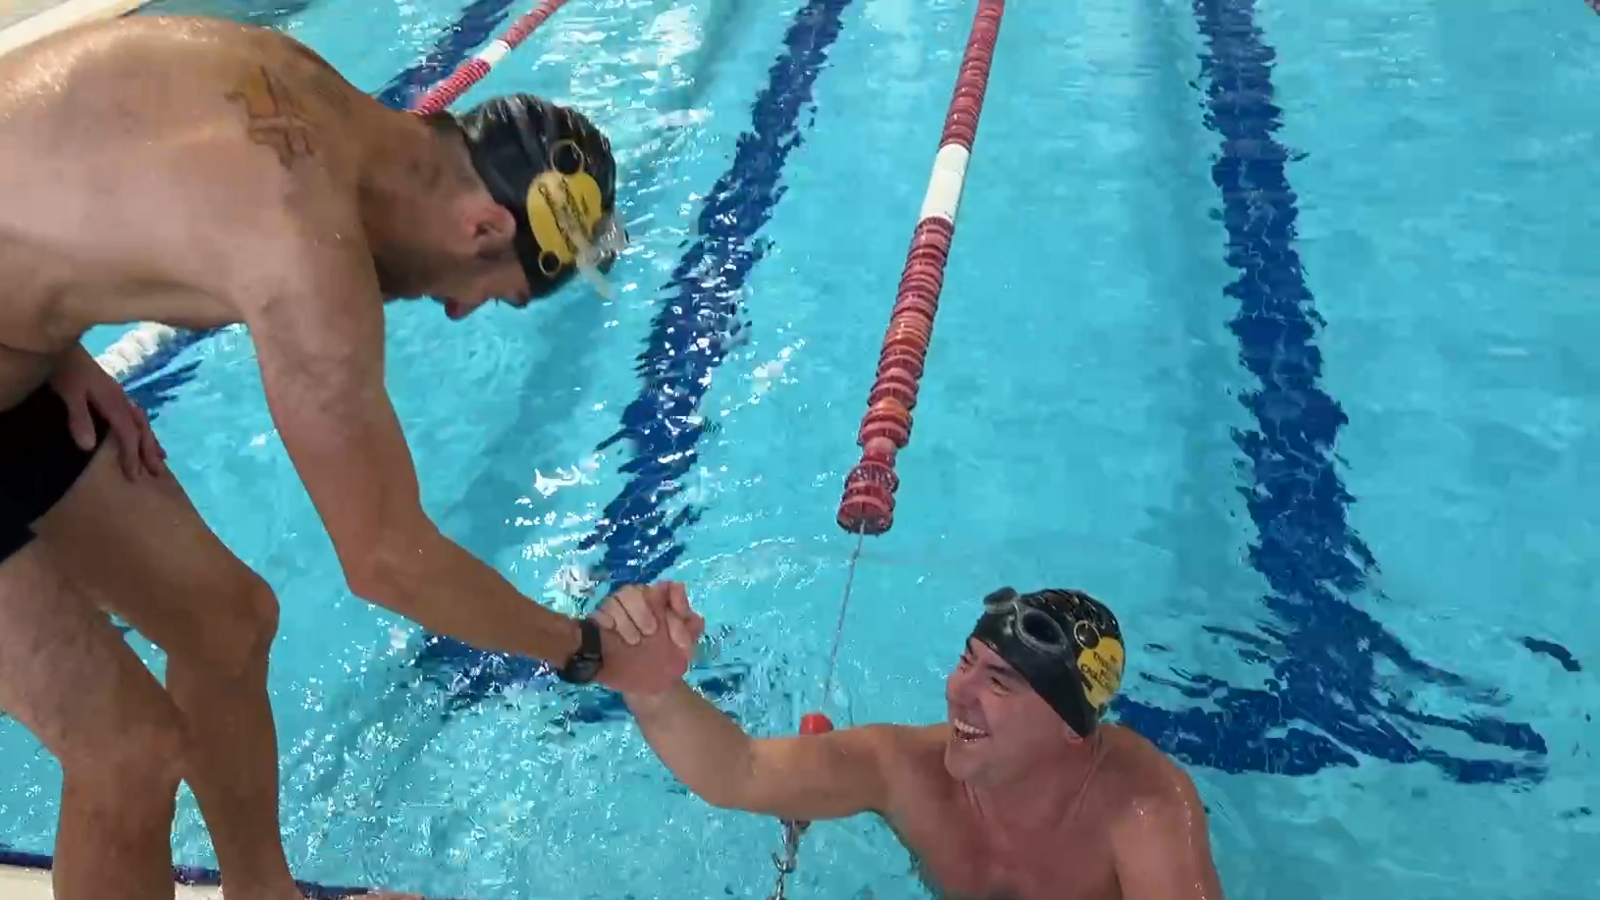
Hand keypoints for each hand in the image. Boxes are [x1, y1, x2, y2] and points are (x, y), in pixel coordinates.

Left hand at [48, 346, 166, 479]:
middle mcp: (122, 399)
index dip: (131, 455)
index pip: (128, 433)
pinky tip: (142, 431)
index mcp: (113, 401)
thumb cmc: (65, 369)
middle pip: (141, 428)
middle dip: (149, 451)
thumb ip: (79, 418)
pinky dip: (142, 428)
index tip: (134, 476)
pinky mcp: (113, 392)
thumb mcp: (68, 392)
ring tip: (160, 457)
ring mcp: (119, 395)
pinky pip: (135, 414)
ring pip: (141, 421)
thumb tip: (89, 447)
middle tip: (158, 473)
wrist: (63, 345)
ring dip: (150, 440)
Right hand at [590, 582, 704, 696]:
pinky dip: (606, 620)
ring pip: (616, 599)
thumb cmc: (669, 661)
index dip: (672, 600)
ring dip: (625, 618)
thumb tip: (678, 589)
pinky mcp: (600, 628)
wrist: (651, 688)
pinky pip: (597, 614)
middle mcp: (638, 605)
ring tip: (633, 641)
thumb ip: (690, 621)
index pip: (665, 588)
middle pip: (635, 590)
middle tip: (651, 632)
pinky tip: (613, 633)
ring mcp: (617, 615)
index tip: (677, 618)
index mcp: (661, 604)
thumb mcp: (687, 645)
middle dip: (642, 609)